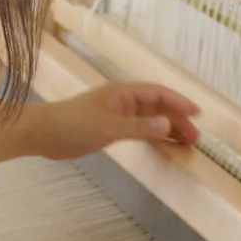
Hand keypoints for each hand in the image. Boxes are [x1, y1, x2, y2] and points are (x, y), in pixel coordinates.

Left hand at [29, 82, 200, 160]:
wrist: (43, 134)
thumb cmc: (72, 125)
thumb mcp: (109, 127)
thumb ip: (139, 128)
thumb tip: (167, 125)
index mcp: (123, 93)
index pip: (158, 94)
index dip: (179, 103)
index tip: (197, 114)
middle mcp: (123, 101)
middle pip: (157, 108)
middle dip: (177, 121)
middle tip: (194, 138)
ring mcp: (117, 115)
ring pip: (149, 121)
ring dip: (167, 131)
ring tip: (185, 145)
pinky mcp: (110, 129)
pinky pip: (138, 132)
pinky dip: (152, 138)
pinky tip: (162, 146)